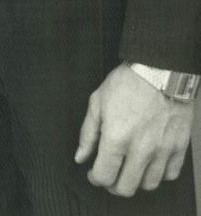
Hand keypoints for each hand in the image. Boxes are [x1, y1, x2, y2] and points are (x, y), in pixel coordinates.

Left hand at [74, 64, 193, 196]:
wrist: (160, 70)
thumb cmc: (128, 82)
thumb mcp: (98, 102)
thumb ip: (88, 133)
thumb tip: (80, 156)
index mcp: (116, 138)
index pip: (103, 176)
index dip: (95, 178)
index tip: (94, 173)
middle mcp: (140, 149)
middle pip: (126, 188)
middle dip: (113, 185)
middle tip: (111, 174)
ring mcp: (162, 150)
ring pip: (149, 185)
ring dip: (136, 180)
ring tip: (130, 167)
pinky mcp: (179, 147)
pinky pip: (170, 174)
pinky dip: (159, 173)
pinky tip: (151, 161)